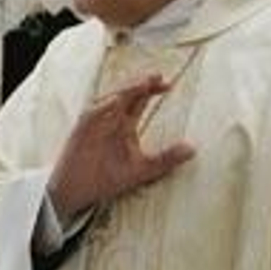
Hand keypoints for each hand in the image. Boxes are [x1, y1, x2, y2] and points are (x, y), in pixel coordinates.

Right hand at [46, 73, 194, 220]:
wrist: (77, 193)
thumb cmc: (105, 179)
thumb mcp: (142, 170)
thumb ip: (166, 159)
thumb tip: (193, 149)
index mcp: (124, 125)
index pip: (139, 101)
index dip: (152, 90)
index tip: (169, 85)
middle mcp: (109, 120)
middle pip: (126, 94)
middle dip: (141, 84)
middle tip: (158, 76)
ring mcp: (94, 124)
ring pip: (109, 100)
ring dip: (124, 91)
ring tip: (142, 84)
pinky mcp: (80, 131)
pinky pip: (91, 115)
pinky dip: (102, 108)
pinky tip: (116, 102)